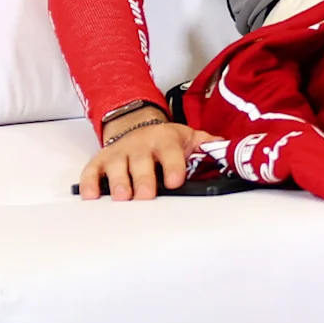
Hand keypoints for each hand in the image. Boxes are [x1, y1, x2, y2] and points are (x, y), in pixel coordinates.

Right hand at [76, 119, 220, 200]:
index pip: (170, 152)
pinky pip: (91, 171)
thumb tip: (234, 151)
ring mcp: (119, 152)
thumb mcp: (190, 138)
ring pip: (116, 167)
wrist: (137, 125)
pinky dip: (89, 183)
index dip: (173, 165)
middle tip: (146, 195)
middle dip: (143, 178)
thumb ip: (210, 145)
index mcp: (165, 140)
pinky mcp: (100, 160)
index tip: (175, 181)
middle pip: (140, 162)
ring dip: (118, 182)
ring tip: (122, 197)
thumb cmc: (167, 141)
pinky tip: (91, 197)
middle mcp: (140, 145)